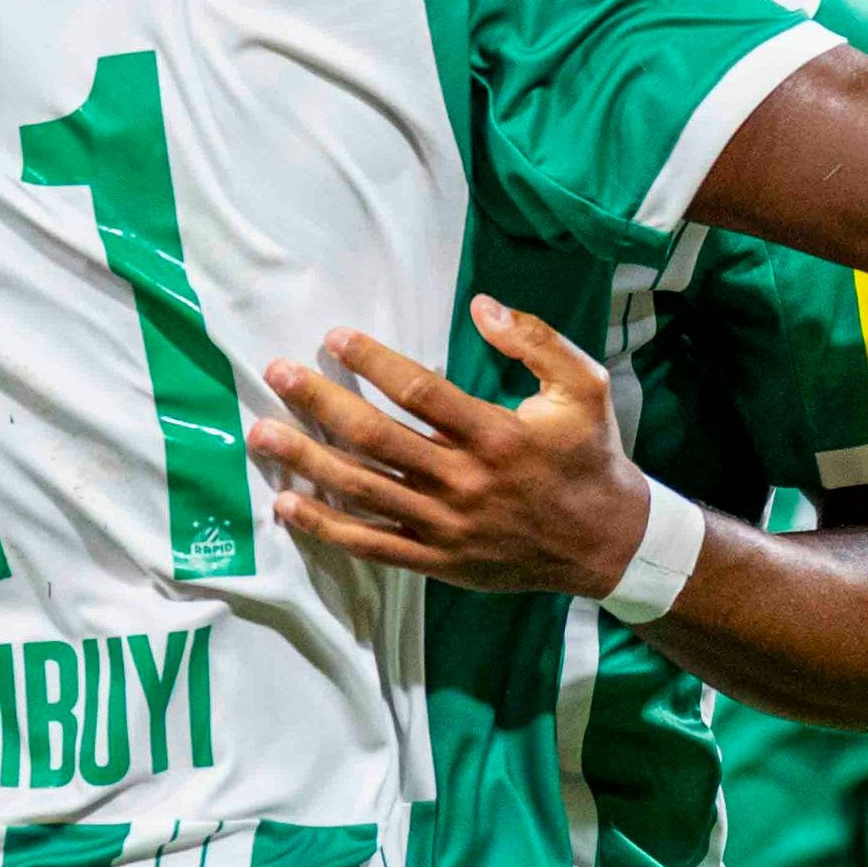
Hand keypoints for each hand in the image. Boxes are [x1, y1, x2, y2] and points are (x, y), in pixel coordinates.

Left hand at [251, 298, 653, 599]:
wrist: (605, 541)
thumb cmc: (590, 455)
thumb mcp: (585, 386)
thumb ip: (536, 340)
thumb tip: (481, 306)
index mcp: (497, 435)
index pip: (420, 391)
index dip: (372, 361)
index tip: (334, 337)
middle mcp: (464, 481)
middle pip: (376, 438)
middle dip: (320, 403)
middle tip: (278, 374)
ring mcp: (446, 526)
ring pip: (362, 490)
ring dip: (307, 460)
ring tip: (262, 433)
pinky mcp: (436, 559)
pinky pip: (370, 544)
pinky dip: (326, 526)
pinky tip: (287, 504)